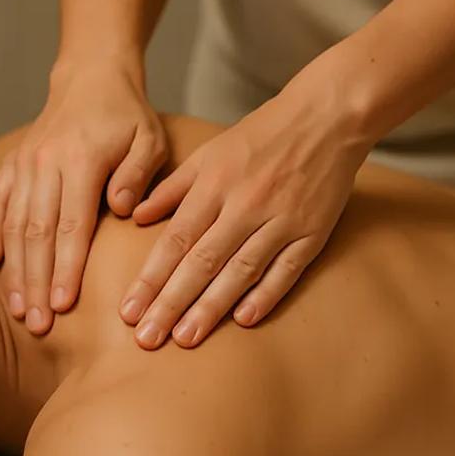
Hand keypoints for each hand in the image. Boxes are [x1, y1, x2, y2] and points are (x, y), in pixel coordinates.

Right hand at [0, 59, 167, 334]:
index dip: (64, 268)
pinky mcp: (13, 163)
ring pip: (14, 224)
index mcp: (81, 161)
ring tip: (18, 309)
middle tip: (37, 324)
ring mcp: (25, 163)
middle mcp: (45, 163)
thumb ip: (137, 174)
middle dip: (35, 282)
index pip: (71, 226)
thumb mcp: (149, 139)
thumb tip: (124, 209)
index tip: (61, 305)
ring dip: (15, 270)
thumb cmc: (128, 116)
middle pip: (36, 233)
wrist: (90, 77)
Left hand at [122, 88, 371, 348]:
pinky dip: (267, 294)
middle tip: (148, 338)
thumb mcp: (208, 154)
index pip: (175, 240)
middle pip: (201, 261)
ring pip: (240, 270)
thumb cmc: (260, 137)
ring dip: (211, 307)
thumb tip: (135, 217)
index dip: (151, 278)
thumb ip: (172, 188)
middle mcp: (244, 205)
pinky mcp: (312, 232)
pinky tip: (244, 320)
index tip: (129, 311)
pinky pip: (287, 269)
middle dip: (171, 302)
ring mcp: (280, 220)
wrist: (325, 117)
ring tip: (186, 338)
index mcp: (214, 185)